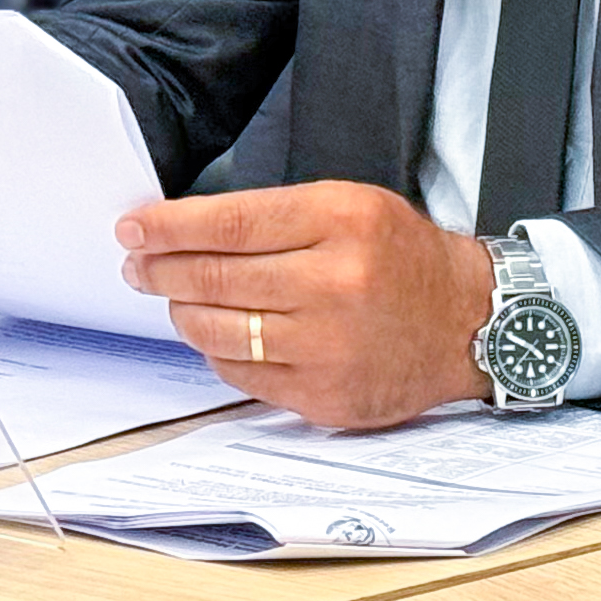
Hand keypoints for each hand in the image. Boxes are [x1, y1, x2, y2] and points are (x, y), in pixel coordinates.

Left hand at [117, 181, 493, 429]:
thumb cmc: (402, 258)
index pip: (231, 223)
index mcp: (342, 221)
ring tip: (175, 298)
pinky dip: (216, 350)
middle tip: (137, 264)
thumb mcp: (353, 206)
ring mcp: (328, 345)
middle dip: (160, 269)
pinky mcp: (323, 394)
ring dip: (181, 311)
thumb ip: (277, 216)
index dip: (170, 227)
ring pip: (218, 329)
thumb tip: (187, 231)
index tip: (133, 227)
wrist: (467, 322)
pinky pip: (240, 372)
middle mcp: (335, 283)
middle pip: (215, 277)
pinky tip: (218, 333)